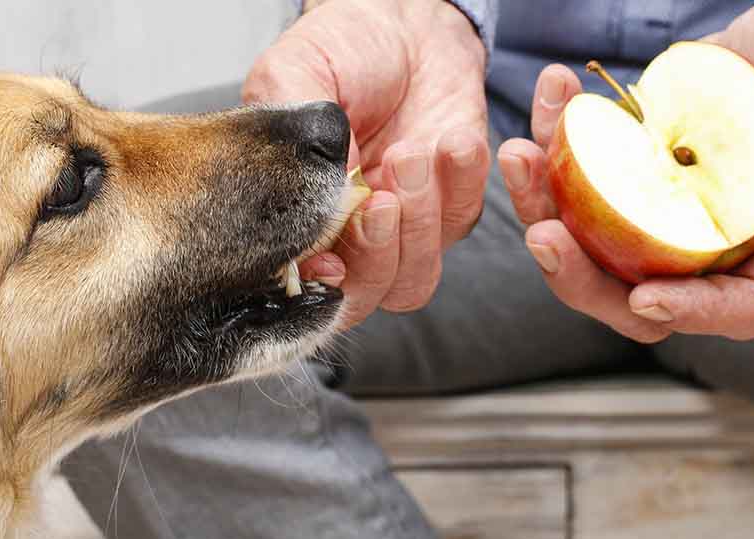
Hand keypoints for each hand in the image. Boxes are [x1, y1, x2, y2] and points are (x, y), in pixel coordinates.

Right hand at [243, 0, 489, 328]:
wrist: (402, 23)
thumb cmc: (339, 51)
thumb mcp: (291, 77)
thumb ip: (293, 141)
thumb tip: (316, 205)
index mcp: (297, 219)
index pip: (302, 286)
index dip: (317, 288)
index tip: (329, 261)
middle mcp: (348, 237)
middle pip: (363, 296)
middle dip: (375, 254)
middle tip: (381, 198)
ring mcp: (402, 229)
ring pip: (414, 279)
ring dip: (418, 222)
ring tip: (411, 152)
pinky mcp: (453, 205)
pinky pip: (461, 222)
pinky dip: (461, 184)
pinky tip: (452, 140)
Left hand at [497, 0, 753, 342]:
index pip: (740, 305)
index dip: (693, 314)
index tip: (646, 298)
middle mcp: (704, 241)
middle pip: (636, 297)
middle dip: (581, 276)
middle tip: (542, 233)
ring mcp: (653, 218)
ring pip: (586, 247)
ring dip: (541, 207)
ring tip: (522, 153)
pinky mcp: (617, 185)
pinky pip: (570, 187)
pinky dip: (549, 148)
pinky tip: (551, 96)